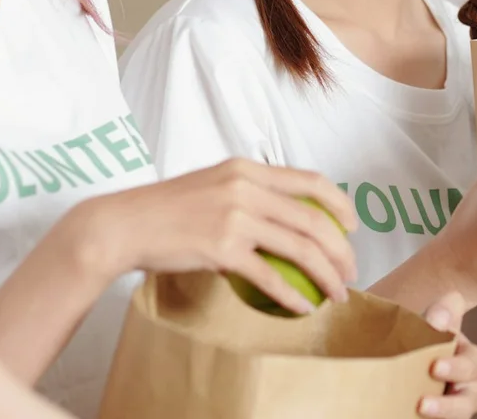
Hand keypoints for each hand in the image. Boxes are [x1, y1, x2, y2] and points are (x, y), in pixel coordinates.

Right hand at [67, 158, 357, 314]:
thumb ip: (248, 192)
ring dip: (327, 275)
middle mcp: (246, 187)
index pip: (311, 180)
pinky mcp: (222, 247)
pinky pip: (269, 276)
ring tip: (337, 294)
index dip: (340, 205)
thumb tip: (285, 214)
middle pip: (314, 219)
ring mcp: (235, 216)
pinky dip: (292, 296)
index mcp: (247, 168)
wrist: (124, 224)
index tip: (352, 228)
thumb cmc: (166, 210)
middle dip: (342, 250)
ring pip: (300, 248)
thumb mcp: (213, 185)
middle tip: (350, 271)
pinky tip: (302, 309)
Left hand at [418, 293, 476, 417]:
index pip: (476, 365)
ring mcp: (454, 407)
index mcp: (472, 360)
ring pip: (457, 417)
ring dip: (440, 416)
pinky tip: (406, 415)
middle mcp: (468, 388)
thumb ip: (444, 310)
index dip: (458, 368)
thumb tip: (437, 321)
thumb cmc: (430, 334)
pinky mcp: (440, 416)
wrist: (410, 350)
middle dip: (448, 404)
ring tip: (419, 412)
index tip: (434, 367)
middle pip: (468, 401)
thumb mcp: (439, 316)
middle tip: (423, 402)